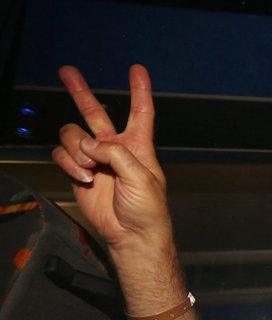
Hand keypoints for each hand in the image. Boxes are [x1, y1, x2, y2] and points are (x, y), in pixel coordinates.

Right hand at [51, 65, 170, 251]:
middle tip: (67, 71)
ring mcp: (94, 160)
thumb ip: (116, 154)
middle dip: (81, 91)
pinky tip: (82, 177)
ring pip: (73, 135)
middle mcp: (114, 148)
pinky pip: (63, 155)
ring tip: (89, 168)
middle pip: (95, 112)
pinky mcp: (77, 173)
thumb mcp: (141, 177)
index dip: (139, 90)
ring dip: (76, 149)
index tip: (137, 69)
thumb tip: (89, 144)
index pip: (141, 112)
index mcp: (138, 146)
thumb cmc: (147, 210)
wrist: (131, 236)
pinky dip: (68, 163)